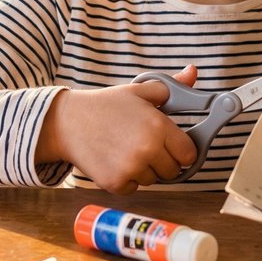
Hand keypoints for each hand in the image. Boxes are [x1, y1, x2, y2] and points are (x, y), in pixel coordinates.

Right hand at [35, 65, 199, 193]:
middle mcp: (147, 149)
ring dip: (144, 170)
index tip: (173, 147)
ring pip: (153, 180)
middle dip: (163, 161)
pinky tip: (115, 160)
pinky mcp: (115, 183)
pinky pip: (134, 188)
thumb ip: (172, 87)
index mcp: (158, 126)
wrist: (68, 122)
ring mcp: (131, 168)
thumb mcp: (139, 91)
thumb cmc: (106, 105)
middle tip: (145, 146)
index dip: (182, 151)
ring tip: (126, 150)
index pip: (189, 154)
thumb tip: (193, 72)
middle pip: (173, 171)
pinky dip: (127, 179)